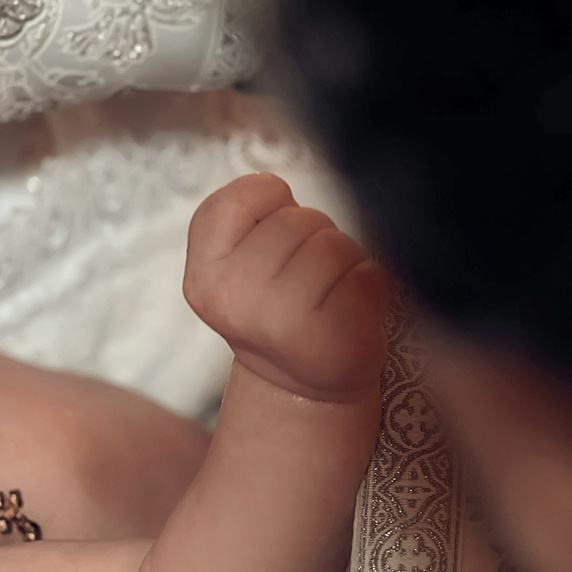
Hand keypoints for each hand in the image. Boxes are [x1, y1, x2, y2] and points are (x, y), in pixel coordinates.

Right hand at [183, 173, 390, 402]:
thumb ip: (242, 216)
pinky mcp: (332, 336)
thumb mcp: (234, 261)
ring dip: (342, 259)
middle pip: (297, 219)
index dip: (267, 198)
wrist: (303, 384)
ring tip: (326, 291)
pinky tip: (346, 310)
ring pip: (334, 244)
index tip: (271, 229)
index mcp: (204, 277)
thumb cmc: (275, 305)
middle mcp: (234, 299)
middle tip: (304, 275)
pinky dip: (367, 283)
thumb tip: (276, 187)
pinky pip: (365, 273)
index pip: (239, 197)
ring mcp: (282, 321)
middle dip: (312, 234)